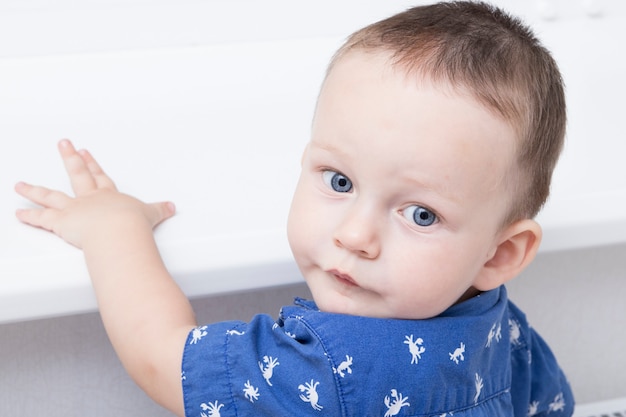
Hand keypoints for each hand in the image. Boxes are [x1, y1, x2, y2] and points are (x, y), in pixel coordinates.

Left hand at [15, 139, 174, 247]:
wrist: (120, 231)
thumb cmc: (133, 224)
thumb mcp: (151, 214)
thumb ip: (160, 210)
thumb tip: (172, 206)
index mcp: (109, 196)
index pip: (100, 177)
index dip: (93, 164)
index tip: (86, 153)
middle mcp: (89, 199)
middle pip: (77, 175)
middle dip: (70, 159)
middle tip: (63, 145)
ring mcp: (74, 210)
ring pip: (50, 197)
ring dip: (34, 191)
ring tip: (20, 185)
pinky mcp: (62, 223)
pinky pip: (43, 219)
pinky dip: (30, 217)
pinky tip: (19, 213)